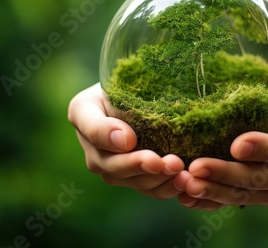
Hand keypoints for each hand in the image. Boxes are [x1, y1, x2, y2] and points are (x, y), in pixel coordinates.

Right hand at [68, 83, 185, 198]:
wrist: (142, 94)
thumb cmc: (132, 80)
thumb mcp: (122, 79)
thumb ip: (119, 101)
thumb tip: (126, 141)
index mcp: (82, 114)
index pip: (93, 128)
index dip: (108, 136)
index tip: (130, 140)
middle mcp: (93, 148)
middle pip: (113, 165)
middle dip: (142, 165)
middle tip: (170, 162)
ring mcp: (112, 168)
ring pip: (134, 181)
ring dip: (160, 181)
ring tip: (183, 174)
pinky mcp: (134, 179)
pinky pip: (150, 189)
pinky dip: (168, 188)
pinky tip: (185, 182)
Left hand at [174, 115, 267, 209]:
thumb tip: (239, 147)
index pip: (254, 174)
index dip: (226, 170)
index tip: (199, 163)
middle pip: (240, 189)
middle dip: (211, 183)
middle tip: (185, 175)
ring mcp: (265, 196)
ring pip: (232, 198)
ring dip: (205, 194)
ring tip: (180, 186)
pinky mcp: (254, 194)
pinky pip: (229, 201)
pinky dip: (207, 200)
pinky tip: (186, 197)